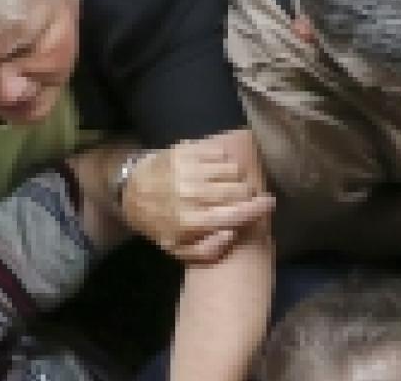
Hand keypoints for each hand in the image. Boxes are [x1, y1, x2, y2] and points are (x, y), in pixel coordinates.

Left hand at [119, 141, 275, 262]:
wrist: (131, 192)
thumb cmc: (161, 223)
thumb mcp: (179, 249)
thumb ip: (208, 250)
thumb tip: (232, 233)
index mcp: (190, 221)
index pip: (234, 214)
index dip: (257, 209)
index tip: (269, 204)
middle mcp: (190, 194)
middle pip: (238, 190)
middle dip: (247, 194)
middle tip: (245, 197)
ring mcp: (188, 169)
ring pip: (232, 169)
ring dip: (237, 177)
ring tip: (231, 183)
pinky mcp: (185, 150)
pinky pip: (220, 152)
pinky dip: (225, 160)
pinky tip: (218, 169)